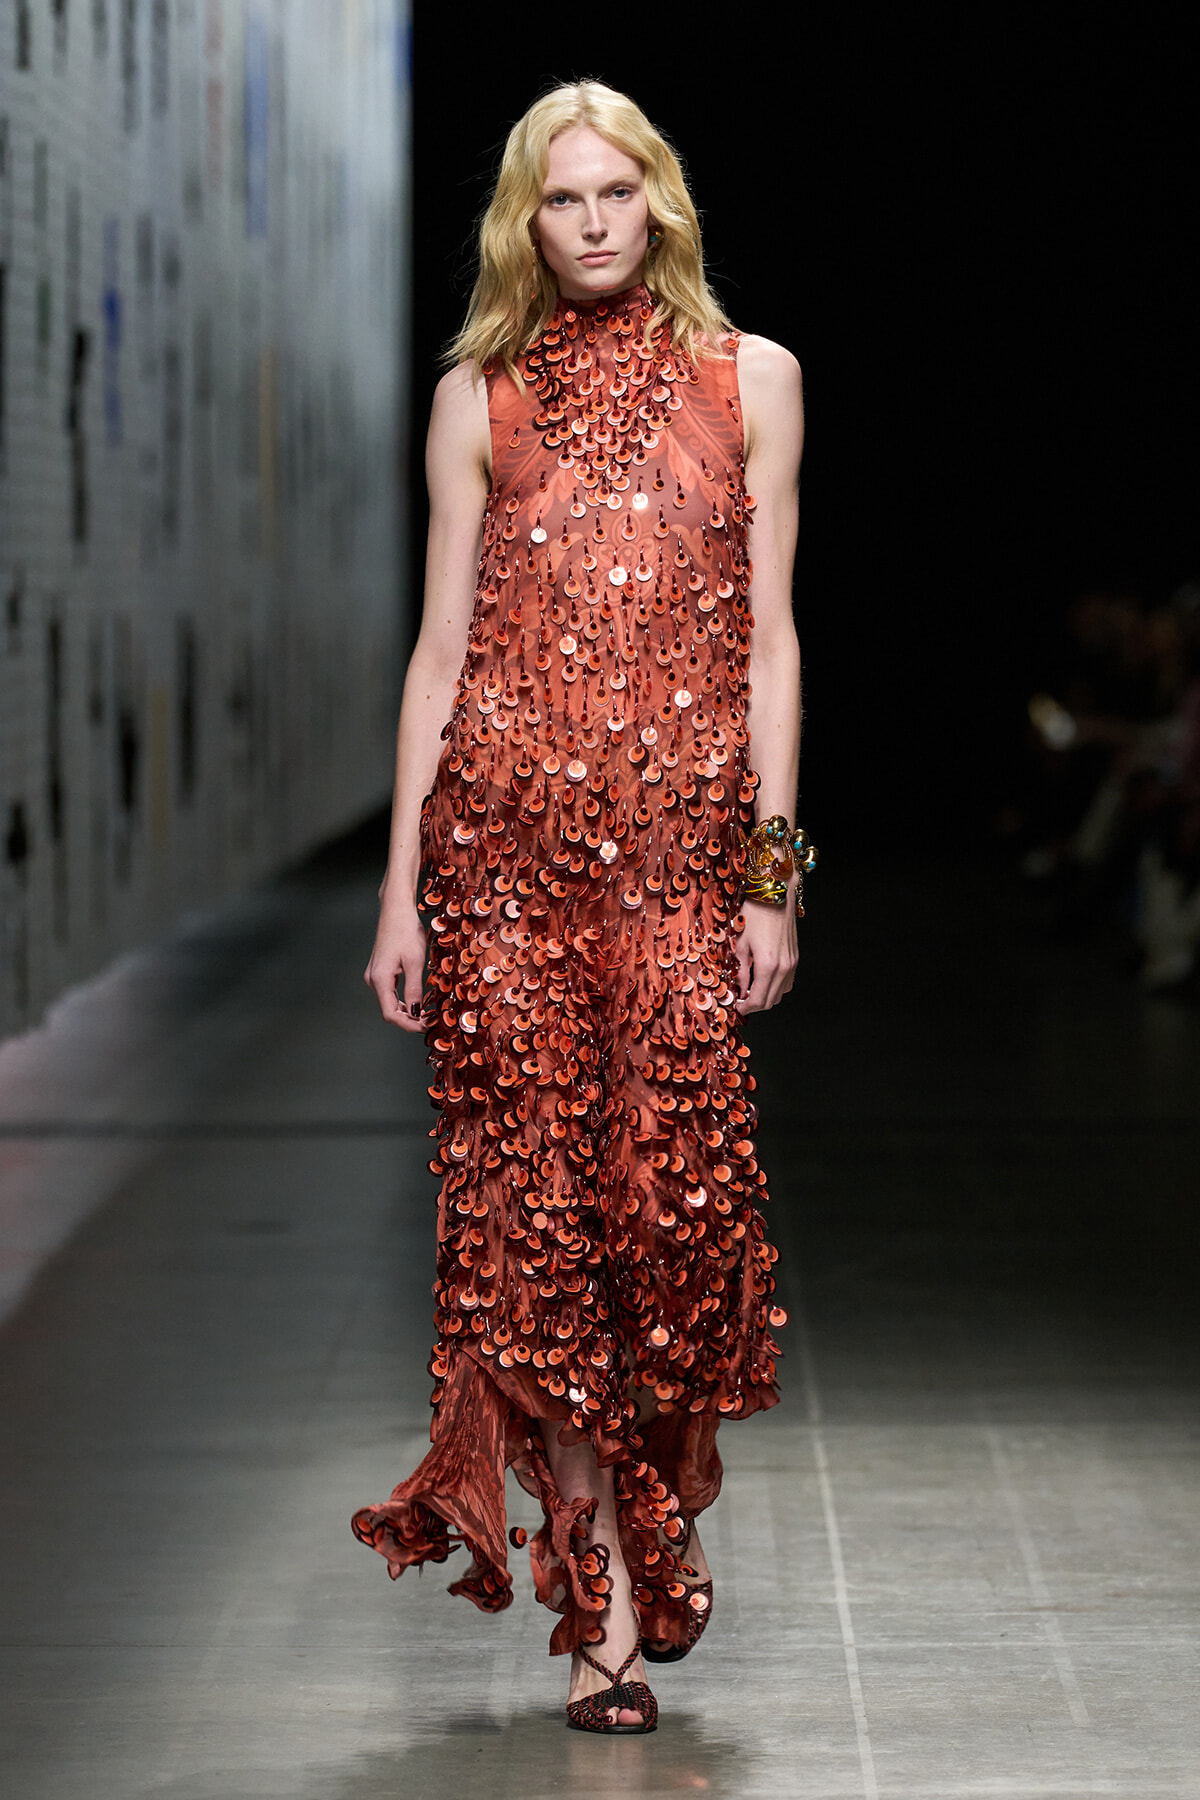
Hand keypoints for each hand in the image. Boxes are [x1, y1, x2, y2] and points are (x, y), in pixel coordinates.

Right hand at [364, 896, 428, 1031]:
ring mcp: (375, 975)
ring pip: (390, 1002)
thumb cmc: (405, 931)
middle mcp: (373, 980)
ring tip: (428, 1013)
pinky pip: (391, 992)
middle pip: (389, 1010)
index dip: (409, 1024)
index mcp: (379, 979)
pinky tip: (417, 1000)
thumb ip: (414, 990)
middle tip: (431, 1021)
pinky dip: (404, 1000)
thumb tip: (415, 1013)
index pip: (390, 1014)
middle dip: (409, 1019)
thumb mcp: (415, 962)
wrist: (396, 910)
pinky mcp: (380, 970)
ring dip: (407, 1011)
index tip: (427, 1027)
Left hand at [734, 897, 797, 1013]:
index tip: (736, 1007)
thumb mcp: (740, 943)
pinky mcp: (795, 958)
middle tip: (740, 1000)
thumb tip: (738, 989)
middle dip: (754, 1005)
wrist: (775, 894)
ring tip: (750, 989)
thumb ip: (740, 971)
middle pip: (770, 1001)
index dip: (745, 1008)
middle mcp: (784, 968)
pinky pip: (787, 982)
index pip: (758, 1000)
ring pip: (780, 994)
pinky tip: (763, 979)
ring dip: (765, 997)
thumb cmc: (755, 914)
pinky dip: (775, 987)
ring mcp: (792, 963)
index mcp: (767, 965)